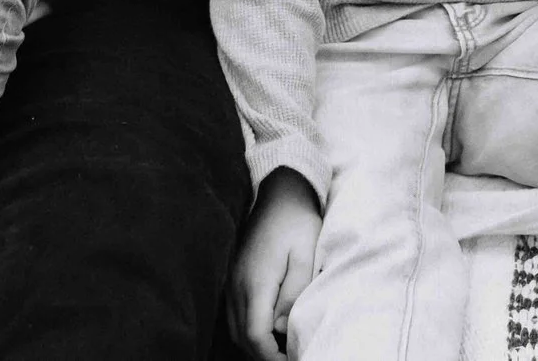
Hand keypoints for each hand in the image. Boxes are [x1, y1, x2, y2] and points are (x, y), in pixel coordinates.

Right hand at [230, 173, 321, 360]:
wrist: (278, 193)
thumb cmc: (297, 223)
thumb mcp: (306, 254)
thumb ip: (294, 291)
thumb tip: (280, 326)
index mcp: (256, 282)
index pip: (255, 335)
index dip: (271, 356)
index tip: (291, 358)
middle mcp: (237, 286)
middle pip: (242, 337)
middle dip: (263, 354)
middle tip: (288, 356)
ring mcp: (231, 281)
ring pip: (234, 328)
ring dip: (254, 343)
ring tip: (280, 347)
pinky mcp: (232, 277)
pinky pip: (233, 314)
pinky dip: (248, 328)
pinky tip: (267, 327)